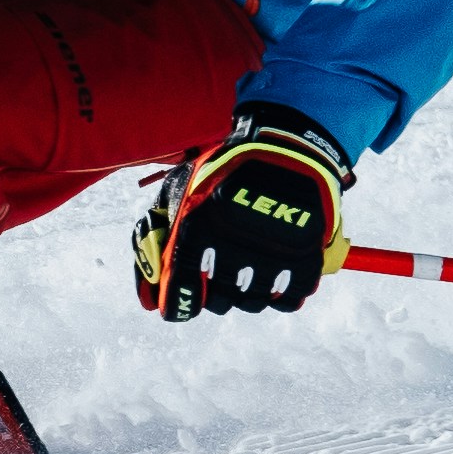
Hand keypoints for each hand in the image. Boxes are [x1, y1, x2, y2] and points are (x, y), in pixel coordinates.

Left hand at [131, 109, 353, 315]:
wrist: (288, 147)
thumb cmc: (229, 167)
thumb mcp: (184, 185)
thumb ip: (162, 224)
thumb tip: (147, 266)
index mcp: (195, 234)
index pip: (179, 294)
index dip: (176, 304)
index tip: (177, 306)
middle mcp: (231, 252)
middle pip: (219, 302)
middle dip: (215, 296)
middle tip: (219, 282)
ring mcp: (270, 259)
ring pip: (253, 302)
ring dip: (247, 294)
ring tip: (249, 275)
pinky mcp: (304, 261)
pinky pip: (288, 300)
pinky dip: (281, 295)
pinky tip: (276, 280)